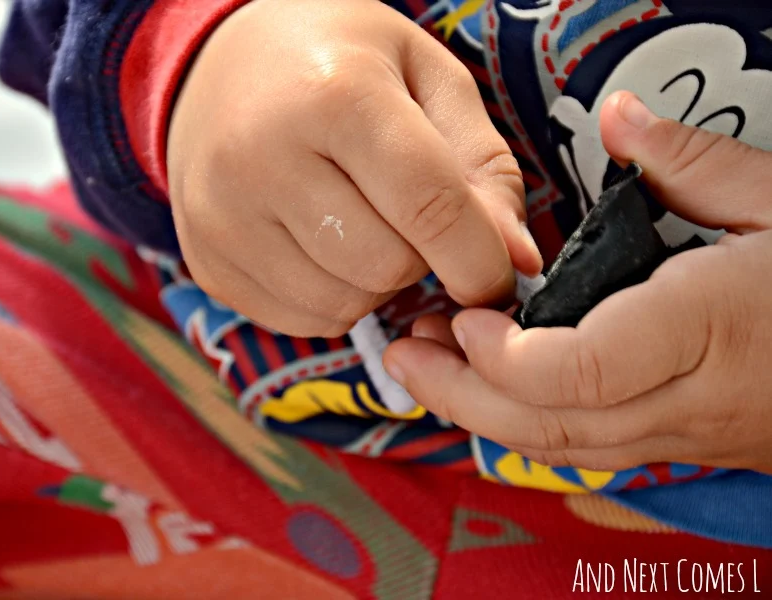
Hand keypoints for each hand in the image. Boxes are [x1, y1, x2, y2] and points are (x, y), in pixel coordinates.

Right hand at [167, 0, 540, 336]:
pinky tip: (321, 247)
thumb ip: (480, 166)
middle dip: (420, 258)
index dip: (480, 258)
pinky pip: (300, 318)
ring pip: (342, 303)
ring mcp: (222, 216)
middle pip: (386, 266)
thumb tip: (515, 261)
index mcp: (334, 94)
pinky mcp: (206, 260)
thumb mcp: (424, 76)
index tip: (497, 276)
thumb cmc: (336, 62)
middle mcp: (262, 158)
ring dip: (374, 281)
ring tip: (360, 224)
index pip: (429, 205)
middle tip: (407, 218)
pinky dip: (332, 297)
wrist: (217, 67)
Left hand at [384, 91, 771, 474]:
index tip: (467, 317)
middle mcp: (686, 397)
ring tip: (431, 368)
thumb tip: (623, 120)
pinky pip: (589, 448)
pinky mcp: (683, 441)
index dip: (500, 360)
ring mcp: (684, 432)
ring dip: (482, 413)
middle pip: (546, 426)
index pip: (572, 377)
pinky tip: (494, 390)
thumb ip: (695, 162)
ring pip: (562, 449)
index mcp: (706, 332)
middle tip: (405, 354)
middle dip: (460, 397)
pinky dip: (527, 422)